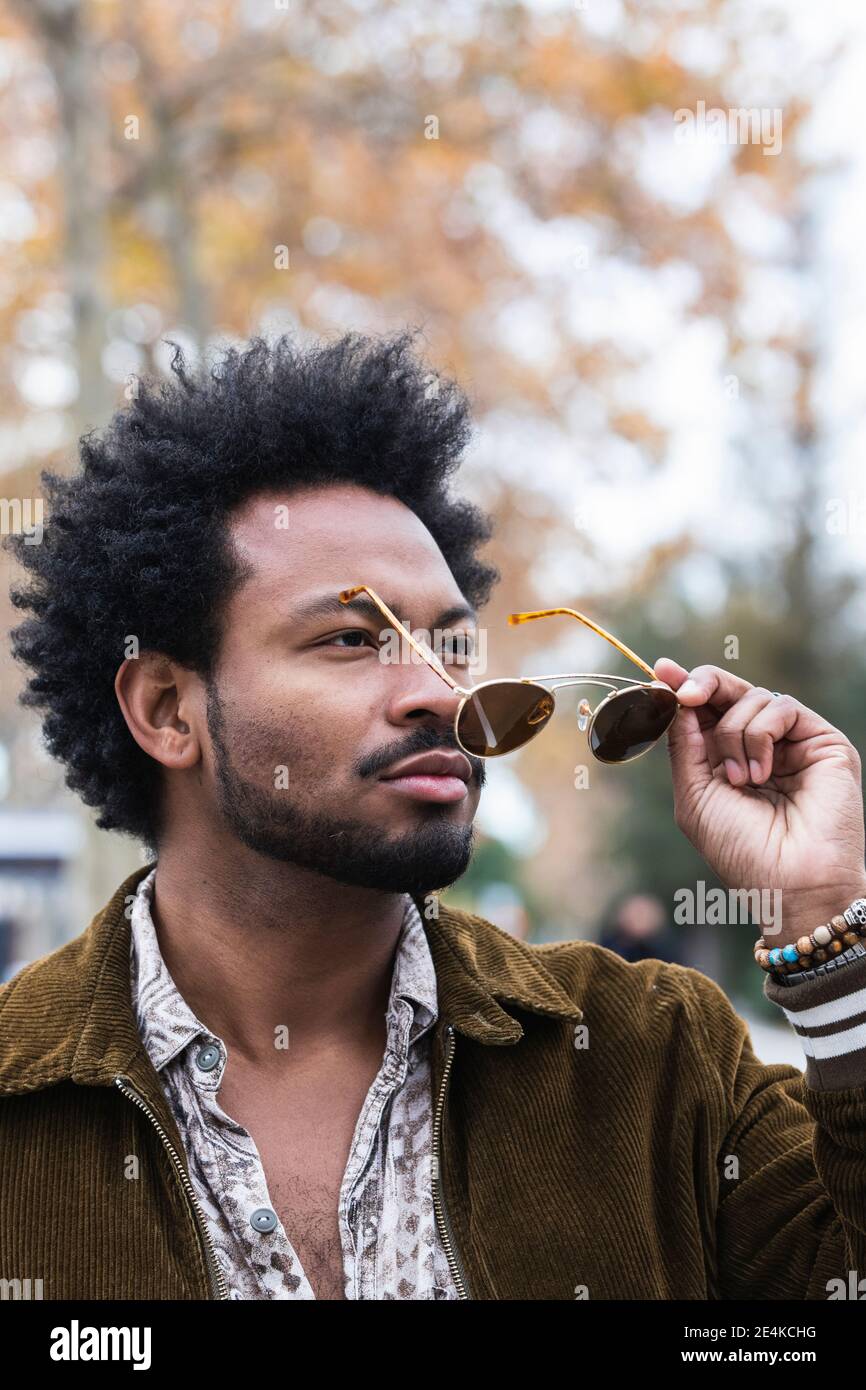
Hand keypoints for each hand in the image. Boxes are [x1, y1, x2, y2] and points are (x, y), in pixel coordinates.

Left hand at [654, 659, 865, 945]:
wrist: (789, 883)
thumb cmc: (740, 851)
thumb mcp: (695, 796)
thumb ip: (686, 745)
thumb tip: (677, 699)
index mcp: (726, 760)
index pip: (705, 711)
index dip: (683, 687)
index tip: (661, 671)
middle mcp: (759, 747)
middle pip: (730, 692)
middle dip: (703, 684)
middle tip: (684, 690)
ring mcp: (792, 743)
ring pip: (753, 698)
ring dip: (734, 733)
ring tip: (741, 780)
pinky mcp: (822, 741)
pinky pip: (782, 706)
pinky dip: (761, 733)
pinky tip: (761, 773)